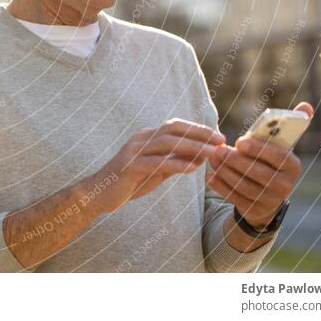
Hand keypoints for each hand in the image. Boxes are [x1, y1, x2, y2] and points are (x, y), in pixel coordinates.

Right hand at [90, 118, 225, 213]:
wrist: (99, 194)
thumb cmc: (128, 182)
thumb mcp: (155, 170)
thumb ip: (174, 161)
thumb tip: (200, 156)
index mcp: (146, 137)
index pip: (175, 126)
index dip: (198, 129)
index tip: (219, 137)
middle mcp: (140, 138)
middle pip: (173, 129)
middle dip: (199, 133)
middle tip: (221, 141)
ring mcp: (133, 151)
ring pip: (167, 143)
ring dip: (193, 147)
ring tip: (213, 154)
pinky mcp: (129, 166)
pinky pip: (156, 162)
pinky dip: (176, 163)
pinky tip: (193, 169)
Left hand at [206, 102, 313, 227]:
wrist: (266, 194)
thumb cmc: (268, 160)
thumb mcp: (278, 144)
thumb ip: (290, 125)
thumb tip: (306, 105)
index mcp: (293, 166)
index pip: (279, 157)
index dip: (259, 149)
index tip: (239, 141)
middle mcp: (286, 186)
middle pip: (259, 173)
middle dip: (236, 161)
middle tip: (218, 150)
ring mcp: (270, 201)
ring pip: (245, 186)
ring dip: (225, 172)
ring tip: (212, 159)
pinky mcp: (255, 210)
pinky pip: (235, 198)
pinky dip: (220, 186)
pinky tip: (209, 175)